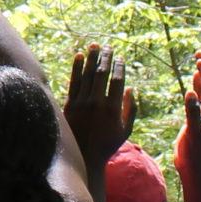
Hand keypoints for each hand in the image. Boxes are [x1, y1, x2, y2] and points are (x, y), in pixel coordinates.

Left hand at [66, 44, 135, 166]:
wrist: (84, 156)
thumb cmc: (108, 144)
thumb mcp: (125, 130)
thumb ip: (131, 109)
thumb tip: (131, 88)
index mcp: (113, 109)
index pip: (117, 81)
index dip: (119, 67)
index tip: (121, 57)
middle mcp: (97, 103)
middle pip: (101, 74)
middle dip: (105, 58)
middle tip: (108, 47)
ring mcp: (81, 103)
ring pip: (86, 75)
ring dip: (90, 58)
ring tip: (94, 45)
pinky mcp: (69, 104)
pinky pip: (73, 82)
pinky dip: (76, 67)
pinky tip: (78, 56)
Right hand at [173, 52, 200, 183]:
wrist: (192, 164)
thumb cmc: (193, 150)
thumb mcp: (193, 131)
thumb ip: (192, 112)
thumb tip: (190, 92)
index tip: (199, 60)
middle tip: (199, 53)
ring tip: (197, 62)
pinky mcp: (197, 118)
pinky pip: (198, 98)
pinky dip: (196, 87)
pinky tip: (192, 82)